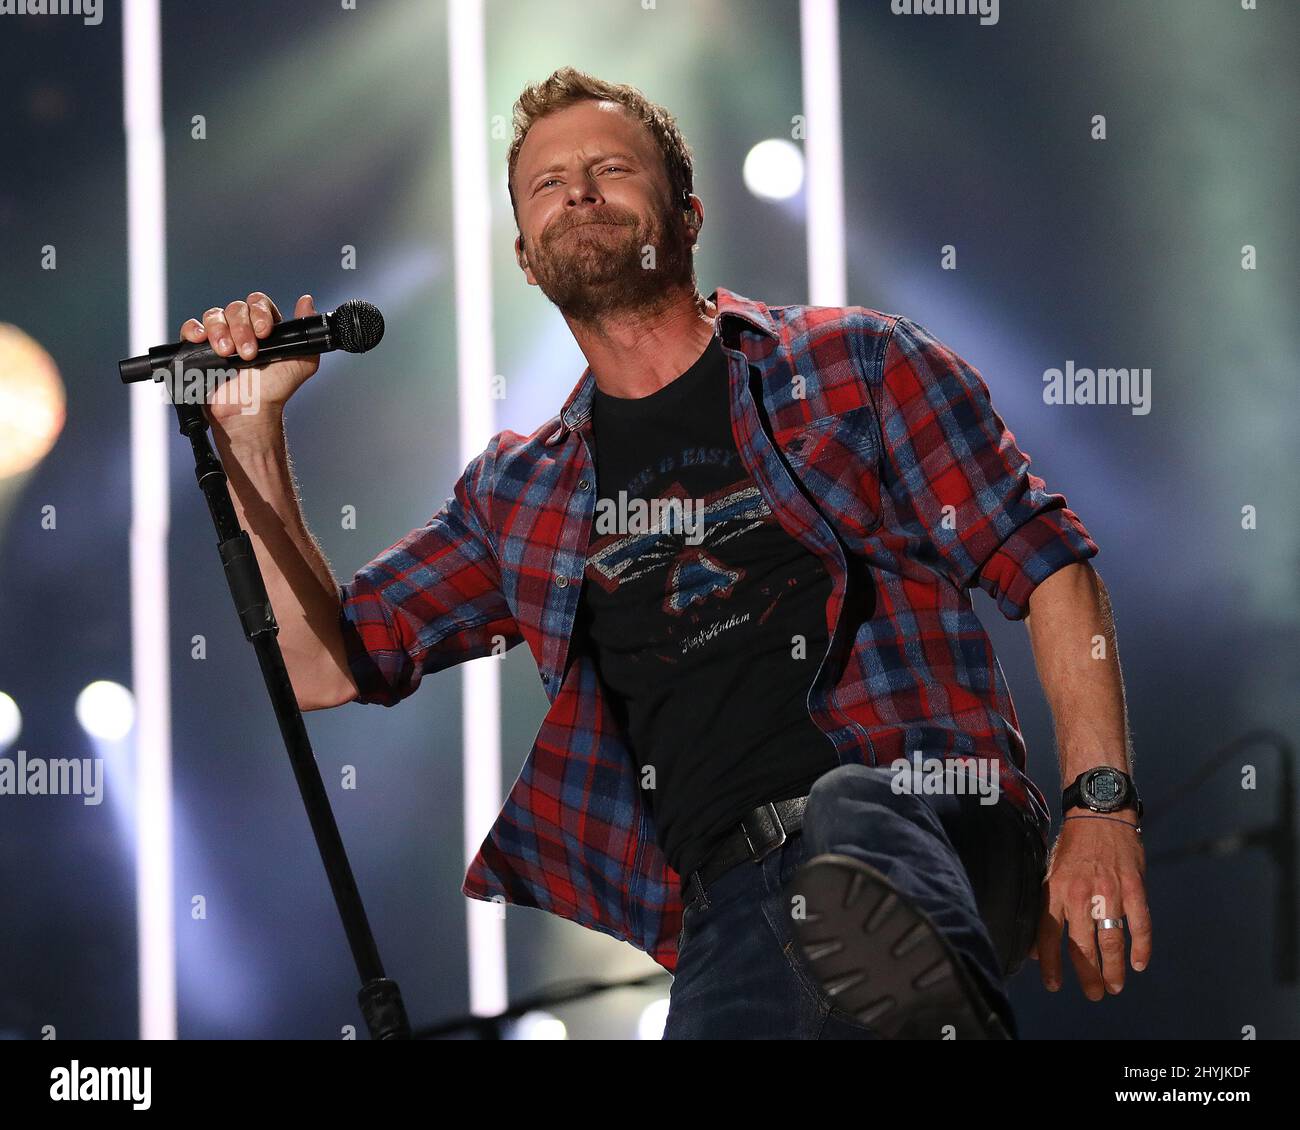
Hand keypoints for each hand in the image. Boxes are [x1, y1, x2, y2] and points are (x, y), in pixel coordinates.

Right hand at [177, 293, 319, 429]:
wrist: (249, 410)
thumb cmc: (274, 391)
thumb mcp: (302, 361)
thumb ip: (305, 331)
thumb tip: (307, 301)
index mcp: (263, 328)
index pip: (258, 303)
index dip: (260, 312)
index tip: (263, 332)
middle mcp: (241, 329)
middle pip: (236, 308)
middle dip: (241, 329)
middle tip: (248, 353)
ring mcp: (220, 338)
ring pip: (214, 315)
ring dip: (220, 331)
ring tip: (227, 354)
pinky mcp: (199, 349)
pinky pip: (190, 328)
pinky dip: (194, 329)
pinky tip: (201, 339)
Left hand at [1029, 812, 1151, 999]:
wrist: (1100, 813)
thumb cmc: (1073, 845)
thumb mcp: (1050, 870)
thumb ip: (1047, 905)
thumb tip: (1036, 944)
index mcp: (1057, 890)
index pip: (1049, 934)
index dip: (1050, 963)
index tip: (1054, 984)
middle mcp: (1081, 894)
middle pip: (1083, 945)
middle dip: (1088, 975)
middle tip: (1094, 994)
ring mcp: (1109, 892)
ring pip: (1112, 941)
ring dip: (1114, 969)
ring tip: (1114, 986)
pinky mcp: (1134, 887)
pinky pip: (1140, 925)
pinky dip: (1141, 947)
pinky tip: (1138, 964)